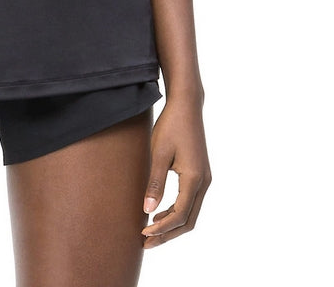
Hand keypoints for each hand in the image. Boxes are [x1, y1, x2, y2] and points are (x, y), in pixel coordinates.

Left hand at [141, 94, 210, 247]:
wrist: (187, 105)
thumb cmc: (171, 126)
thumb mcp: (159, 153)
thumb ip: (155, 183)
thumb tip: (147, 211)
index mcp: (194, 179)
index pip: (179, 214)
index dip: (162, 227)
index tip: (143, 233)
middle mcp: (204, 182)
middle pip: (188, 220)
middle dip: (168, 234)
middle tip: (146, 243)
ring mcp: (204, 179)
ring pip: (191, 213)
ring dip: (172, 225)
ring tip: (150, 231)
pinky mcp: (200, 174)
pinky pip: (191, 202)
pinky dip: (176, 212)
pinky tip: (159, 212)